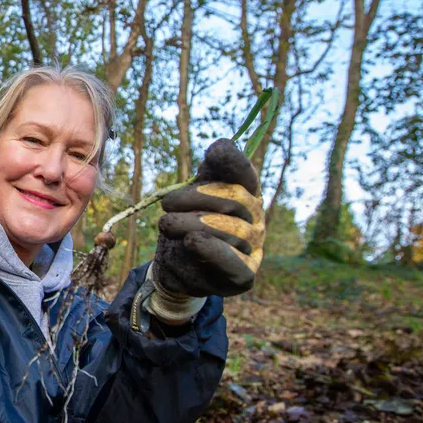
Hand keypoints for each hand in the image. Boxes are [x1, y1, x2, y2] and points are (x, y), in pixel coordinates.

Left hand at [154, 138, 265, 297]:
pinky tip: (192, 242)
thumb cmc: (186, 221)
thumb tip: (222, 146)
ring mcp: (253, 250)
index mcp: (245, 196)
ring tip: (166, 225)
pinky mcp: (243, 276)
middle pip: (236, 201)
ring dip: (192, 225)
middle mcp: (256, 221)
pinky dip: (210, 252)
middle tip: (167, 204)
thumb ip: (207, 172)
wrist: (176, 264)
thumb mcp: (192, 192)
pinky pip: (232, 264)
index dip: (234, 162)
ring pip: (231, 232)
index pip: (246, 174)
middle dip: (197, 198)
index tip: (215, 152)